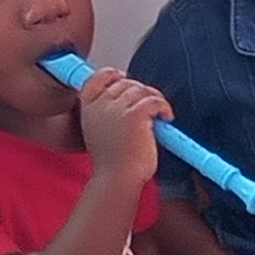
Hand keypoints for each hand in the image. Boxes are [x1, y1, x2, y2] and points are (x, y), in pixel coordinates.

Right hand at [73, 67, 170, 186]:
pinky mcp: (135, 114)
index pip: (98, 78)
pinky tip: (166, 118)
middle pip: (125, 82)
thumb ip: (107, 115)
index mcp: (88, 108)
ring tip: (160, 113)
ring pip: (141, 89)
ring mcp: (116, 108)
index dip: (114, 75)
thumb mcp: (99, 133)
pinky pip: (154, 100)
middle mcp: (100, 105)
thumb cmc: (113, 163)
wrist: (117, 179)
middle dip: (141, 91)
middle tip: (151, 105)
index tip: (126, 79)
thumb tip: (128, 103)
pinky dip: (164, 106)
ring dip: (155, 99)